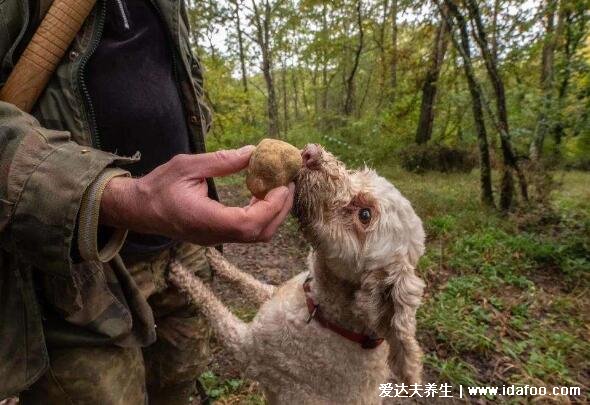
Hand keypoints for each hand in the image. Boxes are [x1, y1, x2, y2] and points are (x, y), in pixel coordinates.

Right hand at [100, 146, 294, 244]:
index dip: (272, 207)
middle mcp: (215, 235)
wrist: (139, 209)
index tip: (282, 186)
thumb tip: (252, 152)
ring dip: (273, 213)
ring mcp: (217, 238)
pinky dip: (262, 215)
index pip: (249, 223)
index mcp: (206, 220)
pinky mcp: (217, 236)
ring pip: (256, 235)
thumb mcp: (188, 166)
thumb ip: (221, 161)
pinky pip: (247, 231)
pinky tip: (260, 194)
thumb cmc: (159, 186)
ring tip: (278, 187)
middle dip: (280, 210)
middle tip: (289, 183)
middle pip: (260, 233)